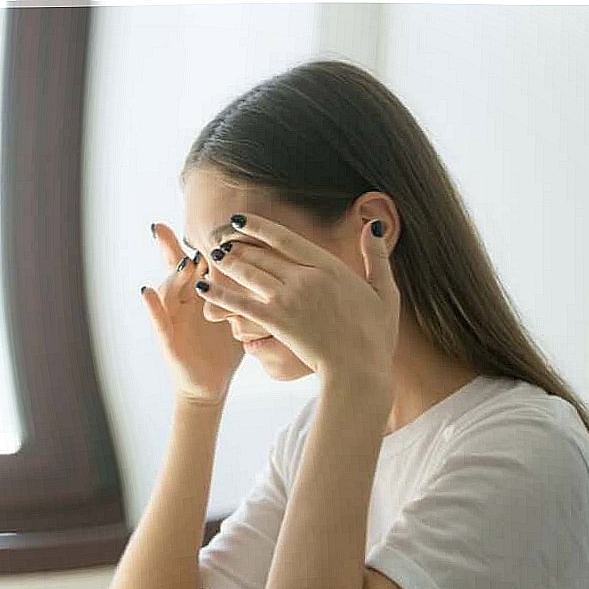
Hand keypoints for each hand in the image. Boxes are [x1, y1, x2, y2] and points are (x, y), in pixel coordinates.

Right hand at [142, 222, 243, 405]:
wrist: (211, 385)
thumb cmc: (224, 349)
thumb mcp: (237, 315)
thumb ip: (246, 291)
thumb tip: (272, 265)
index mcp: (200, 294)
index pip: (199, 262)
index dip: (199, 241)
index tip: (191, 219)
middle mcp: (183, 302)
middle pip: (176, 269)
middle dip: (169, 247)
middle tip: (163, 226)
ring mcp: (173, 320)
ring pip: (167, 291)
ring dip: (172, 275)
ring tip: (183, 261)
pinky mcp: (168, 341)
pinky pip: (158, 321)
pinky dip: (152, 306)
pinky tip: (147, 292)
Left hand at [196, 214, 398, 399]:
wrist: (359, 369)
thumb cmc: (374, 335)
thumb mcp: (385, 292)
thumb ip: (377, 258)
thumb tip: (374, 227)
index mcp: (328, 266)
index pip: (285, 238)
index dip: (258, 226)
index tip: (239, 219)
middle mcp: (305, 277)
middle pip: (262, 253)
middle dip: (237, 244)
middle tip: (219, 238)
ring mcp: (289, 299)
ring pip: (249, 273)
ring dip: (227, 262)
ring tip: (212, 256)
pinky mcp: (277, 321)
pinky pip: (241, 303)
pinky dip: (220, 293)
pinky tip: (203, 286)